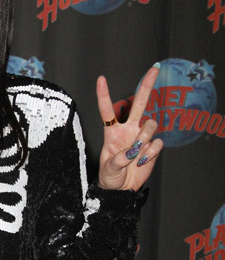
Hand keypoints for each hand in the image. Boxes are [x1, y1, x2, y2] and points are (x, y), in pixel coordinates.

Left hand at [96, 65, 163, 190]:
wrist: (122, 190)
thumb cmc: (110, 176)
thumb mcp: (108, 169)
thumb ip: (118, 159)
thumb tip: (132, 152)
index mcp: (112, 132)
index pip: (107, 111)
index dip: (104, 95)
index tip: (101, 79)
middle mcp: (129, 130)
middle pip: (139, 104)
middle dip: (147, 86)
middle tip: (154, 69)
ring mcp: (142, 137)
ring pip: (151, 125)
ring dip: (145, 138)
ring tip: (136, 155)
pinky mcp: (153, 146)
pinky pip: (157, 143)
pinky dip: (151, 153)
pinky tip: (143, 161)